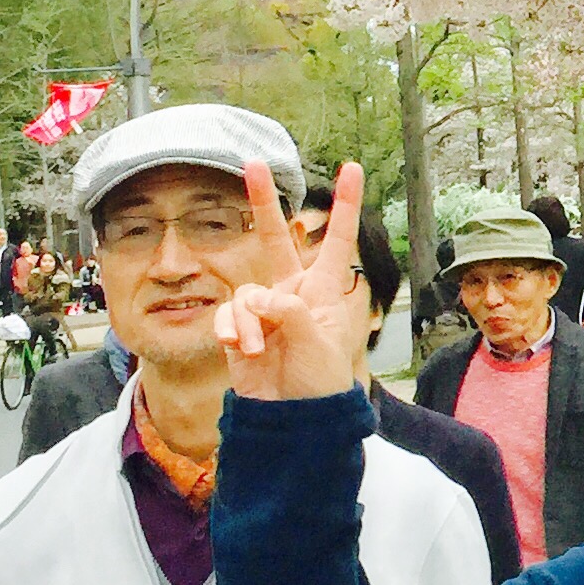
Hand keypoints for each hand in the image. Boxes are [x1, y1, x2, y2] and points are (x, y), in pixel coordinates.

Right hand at [213, 160, 369, 400]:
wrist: (292, 421)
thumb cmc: (318, 385)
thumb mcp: (316, 344)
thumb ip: (290, 311)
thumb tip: (260, 299)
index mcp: (324, 293)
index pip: (336, 242)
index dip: (344, 206)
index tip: (352, 169)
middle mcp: (293, 295)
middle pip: (278, 241)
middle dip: (262, 204)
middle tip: (254, 163)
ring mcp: (264, 311)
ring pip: (247, 291)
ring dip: (250, 320)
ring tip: (261, 349)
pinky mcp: (241, 329)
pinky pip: (230, 315)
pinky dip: (235, 331)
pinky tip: (243, 350)